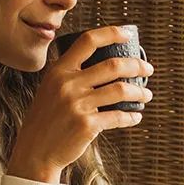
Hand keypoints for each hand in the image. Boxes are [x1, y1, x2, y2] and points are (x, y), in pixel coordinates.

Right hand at [7, 25, 153, 183]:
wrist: (36, 151)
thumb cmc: (47, 119)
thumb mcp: (50, 89)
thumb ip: (70, 75)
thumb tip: (105, 65)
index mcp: (59, 71)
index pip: (88, 41)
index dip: (111, 33)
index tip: (128, 35)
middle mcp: (68, 84)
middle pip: (112, 65)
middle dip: (137, 65)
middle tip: (148, 69)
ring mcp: (77, 105)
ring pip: (120, 90)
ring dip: (140, 92)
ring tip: (147, 95)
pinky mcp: (87, 125)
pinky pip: (118, 116)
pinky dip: (131, 117)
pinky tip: (135, 116)